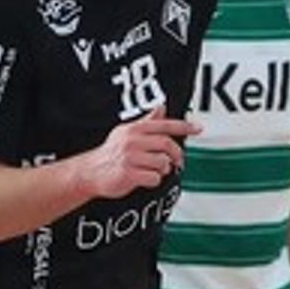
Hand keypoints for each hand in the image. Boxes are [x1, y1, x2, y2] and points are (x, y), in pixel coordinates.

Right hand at [82, 107, 200, 197]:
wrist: (90, 172)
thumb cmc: (111, 153)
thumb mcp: (127, 133)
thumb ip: (147, 122)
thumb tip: (162, 107)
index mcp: (134, 129)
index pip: (164, 125)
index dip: (183, 126)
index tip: (199, 128)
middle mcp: (132, 141)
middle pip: (166, 144)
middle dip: (176, 154)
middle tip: (177, 161)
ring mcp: (130, 157)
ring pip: (162, 163)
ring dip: (163, 170)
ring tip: (154, 170)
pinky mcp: (128, 173)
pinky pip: (153, 178)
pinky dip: (153, 181)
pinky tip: (144, 179)